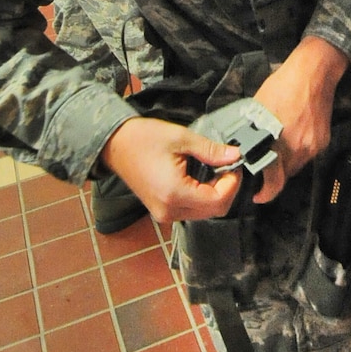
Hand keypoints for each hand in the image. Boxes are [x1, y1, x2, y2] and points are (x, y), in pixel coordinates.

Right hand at [102, 116, 242, 223]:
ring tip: (214, 169)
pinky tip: (201, 177)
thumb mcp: (181, 138)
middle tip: (228, 166)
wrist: (115, 144)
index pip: (218, 200)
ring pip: (204, 212)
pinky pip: (191, 210)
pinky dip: (202, 196)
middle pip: (214, 210)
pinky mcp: (162, 211)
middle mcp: (169, 210)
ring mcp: (164, 213)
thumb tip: (234, 155)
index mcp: (174, 193)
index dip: (232, 183)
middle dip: (226, 189)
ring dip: (215, 193)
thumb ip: (211, 150)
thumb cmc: (142, 139)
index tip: (235, 165)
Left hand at [250, 36, 349, 205]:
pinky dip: (299, 150)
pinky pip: (307, 154)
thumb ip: (251, 132)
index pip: (273, 180)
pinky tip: (293, 135)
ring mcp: (312, 145)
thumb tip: (240, 146)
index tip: (258, 195)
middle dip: (274, 174)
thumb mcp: (257, 108)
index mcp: (278, 140)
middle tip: (265, 168)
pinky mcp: (322, 140)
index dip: (265, 192)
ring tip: (279, 144)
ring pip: (296, 165)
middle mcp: (298, 147)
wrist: (314, 71)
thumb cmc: (284, 84)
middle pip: (285, 175)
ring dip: (286, 161)